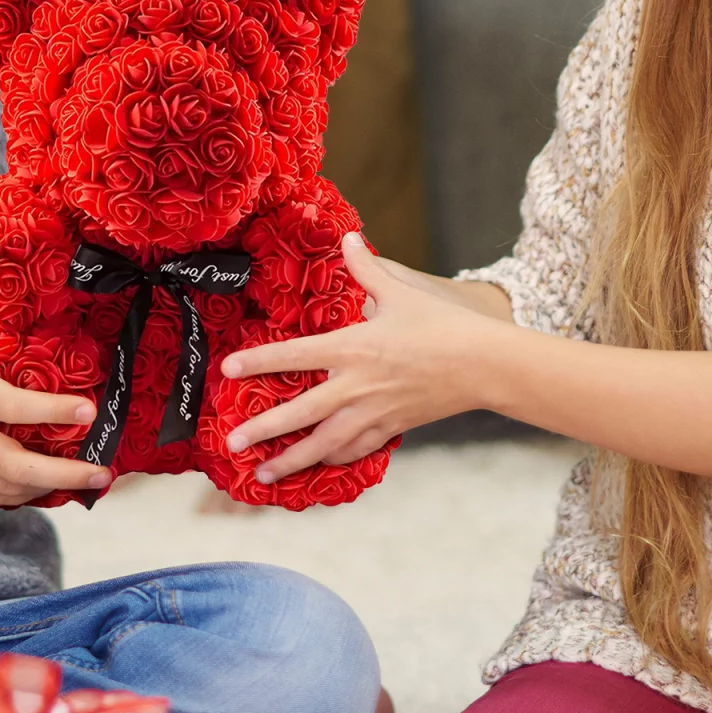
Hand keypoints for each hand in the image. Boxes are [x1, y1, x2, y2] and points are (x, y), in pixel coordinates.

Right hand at [0, 236, 110, 504]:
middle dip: (63, 473)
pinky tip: (40, 488)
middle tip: (103, 472)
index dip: (51, 411)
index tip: (87, 410)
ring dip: (46, 488)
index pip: (10, 406)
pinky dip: (15, 495)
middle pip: (14, 464)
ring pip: (2, 487)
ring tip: (84, 482)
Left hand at [219, 233, 497, 484]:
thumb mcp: (400, 292)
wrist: (483, 365)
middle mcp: (356, 386)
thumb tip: (348, 238)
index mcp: (353, 348)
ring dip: (291, 460)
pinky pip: (355, 451)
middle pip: (299, 413)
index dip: (259, 362)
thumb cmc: (441, 325)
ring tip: (263, 474)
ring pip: (323, 444)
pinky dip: (333, 460)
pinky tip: (317, 466)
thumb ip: (366, 269)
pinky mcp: (392, 428)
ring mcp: (373, 413)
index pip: (294, 356)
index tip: (228, 369)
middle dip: (262, 430)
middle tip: (231, 443)